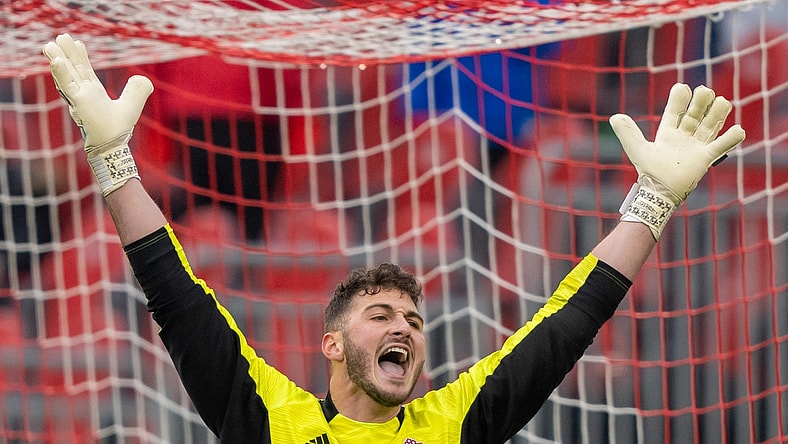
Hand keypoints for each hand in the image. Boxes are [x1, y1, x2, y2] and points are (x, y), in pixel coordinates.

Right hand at [43, 34, 153, 195]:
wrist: (113, 145)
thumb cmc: (118, 129)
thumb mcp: (131, 105)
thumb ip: (137, 91)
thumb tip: (143, 79)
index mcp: (93, 93)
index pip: (84, 71)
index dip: (80, 57)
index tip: (75, 42)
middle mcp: (83, 94)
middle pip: (73, 69)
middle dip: (66, 53)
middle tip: (59, 37)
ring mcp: (78, 98)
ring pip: (65, 74)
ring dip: (57, 58)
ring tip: (49, 44)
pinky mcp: (77, 103)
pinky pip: (66, 85)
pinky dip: (60, 72)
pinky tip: (55, 59)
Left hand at [610, 83, 744, 238]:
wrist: (659, 192)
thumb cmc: (648, 172)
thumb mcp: (637, 149)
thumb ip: (628, 133)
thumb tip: (614, 117)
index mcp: (667, 133)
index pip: (675, 111)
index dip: (679, 99)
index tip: (682, 87)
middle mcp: (683, 137)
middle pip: (696, 115)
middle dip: (701, 102)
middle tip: (704, 91)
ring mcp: (696, 146)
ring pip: (709, 125)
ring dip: (717, 113)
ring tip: (722, 102)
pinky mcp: (705, 158)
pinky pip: (721, 146)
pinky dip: (730, 139)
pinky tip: (738, 130)